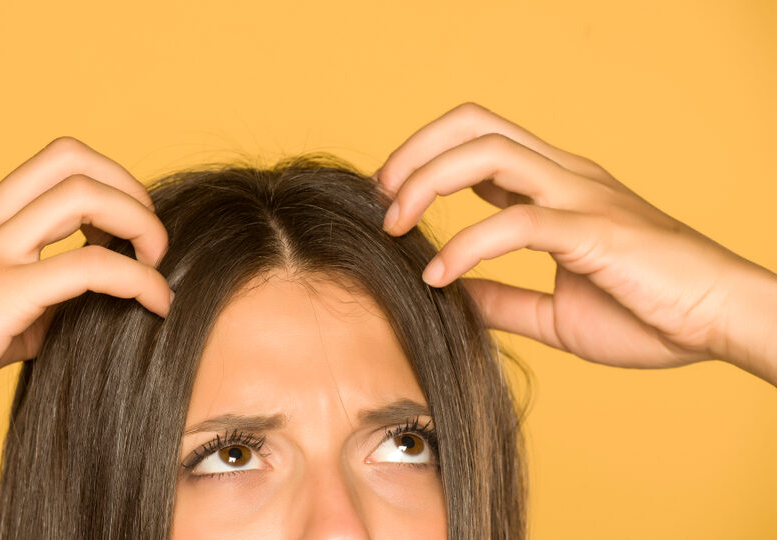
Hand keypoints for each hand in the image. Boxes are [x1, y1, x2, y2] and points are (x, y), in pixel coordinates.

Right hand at [0, 136, 172, 448]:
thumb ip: (29, 302)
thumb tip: (79, 311)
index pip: (52, 164)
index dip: (104, 183)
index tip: (124, 230)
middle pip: (71, 158)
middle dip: (128, 188)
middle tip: (149, 239)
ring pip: (83, 194)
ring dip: (140, 222)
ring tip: (157, 265)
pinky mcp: (0, 295)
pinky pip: (90, 265)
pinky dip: (138, 278)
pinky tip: (157, 305)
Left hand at [376, 102, 775, 376]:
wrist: (724, 323)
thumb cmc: (652, 313)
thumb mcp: (556, 312)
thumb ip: (504, 300)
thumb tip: (451, 297)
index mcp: (558, 187)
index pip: (480, 140)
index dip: (426, 158)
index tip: (392, 198)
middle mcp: (566, 177)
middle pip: (476, 125)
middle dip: (416, 151)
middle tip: (382, 199)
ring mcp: (581, 197)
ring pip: (489, 153)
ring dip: (428, 182)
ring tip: (396, 226)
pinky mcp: (594, 231)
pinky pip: (517, 222)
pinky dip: (466, 246)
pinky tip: (440, 277)